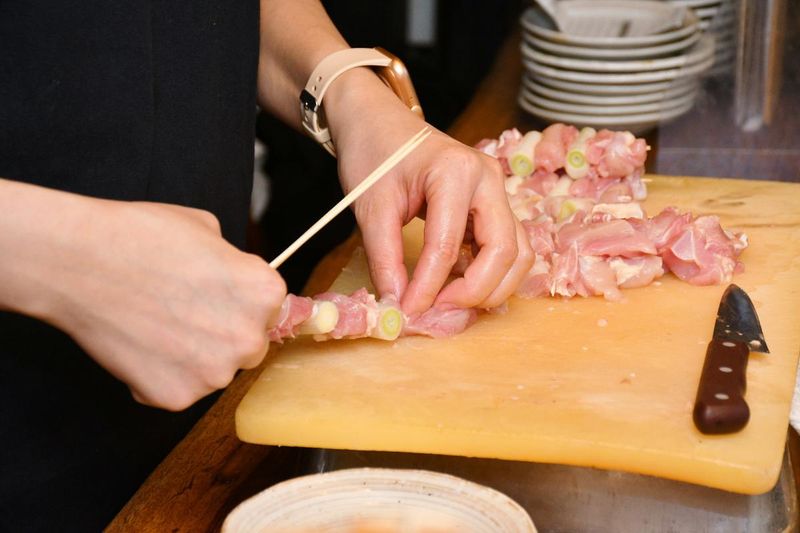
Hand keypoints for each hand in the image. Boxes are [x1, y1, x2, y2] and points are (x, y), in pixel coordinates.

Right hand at [42, 199, 285, 409]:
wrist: (79, 262)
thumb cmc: (141, 236)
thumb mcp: (207, 230)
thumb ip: (235, 264)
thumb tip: (234, 280)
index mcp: (265, 293)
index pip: (271, 308)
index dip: (241, 301)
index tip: (217, 296)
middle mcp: (248, 338)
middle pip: (248, 345)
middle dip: (224, 333)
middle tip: (184, 312)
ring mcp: (213, 373)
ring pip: (214, 371)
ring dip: (194, 357)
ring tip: (156, 325)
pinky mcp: (175, 397)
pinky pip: (179, 390)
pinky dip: (160, 375)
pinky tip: (139, 345)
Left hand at [325, 69, 534, 315]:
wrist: (378, 123)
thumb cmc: (373, 154)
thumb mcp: (371, 206)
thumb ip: (385, 257)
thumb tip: (397, 304)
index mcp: (456, 171)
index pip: (449, 244)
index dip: (429, 286)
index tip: (408, 311)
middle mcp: (488, 179)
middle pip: (505, 251)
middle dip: (474, 291)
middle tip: (437, 311)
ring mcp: (496, 192)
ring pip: (517, 253)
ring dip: (492, 287)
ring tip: (450, 302)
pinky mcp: (493, 205)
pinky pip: (507, 247)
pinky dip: (489, 273)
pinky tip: (456, 284)